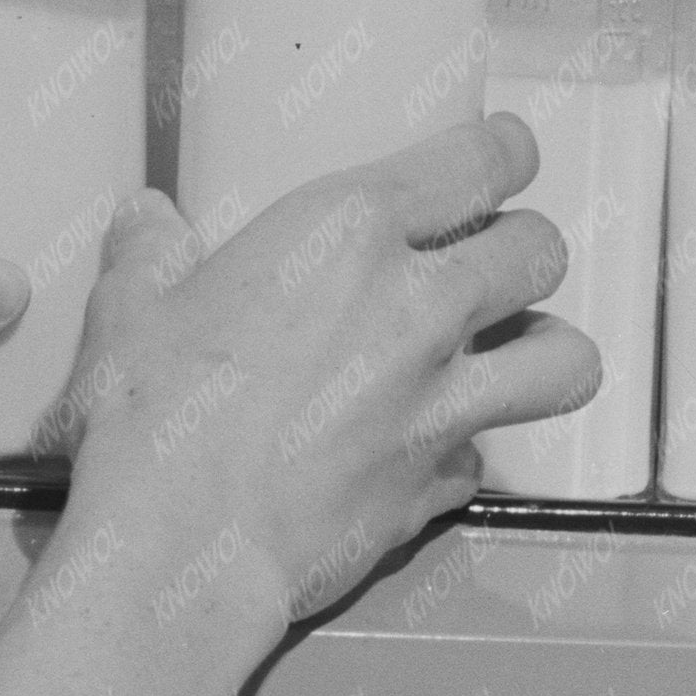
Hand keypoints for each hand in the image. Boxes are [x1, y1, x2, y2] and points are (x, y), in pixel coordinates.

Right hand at [47, 112, 590, 658]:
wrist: (179, 546)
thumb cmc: (152, 414)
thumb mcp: (130, 310)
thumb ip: (150, 253)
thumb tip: (145, 221)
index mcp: (349, 233)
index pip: (480, 160)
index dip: (507, 150)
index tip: (506, 153)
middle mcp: (420, 307)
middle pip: (540, 250)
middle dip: (525, 248)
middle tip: (495, 258)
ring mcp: (442, 403)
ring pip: (565, 358)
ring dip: (547, 349)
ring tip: (516, 352)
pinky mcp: (437, 485)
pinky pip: (486, 459)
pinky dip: (466, 453)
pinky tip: (430, 451)